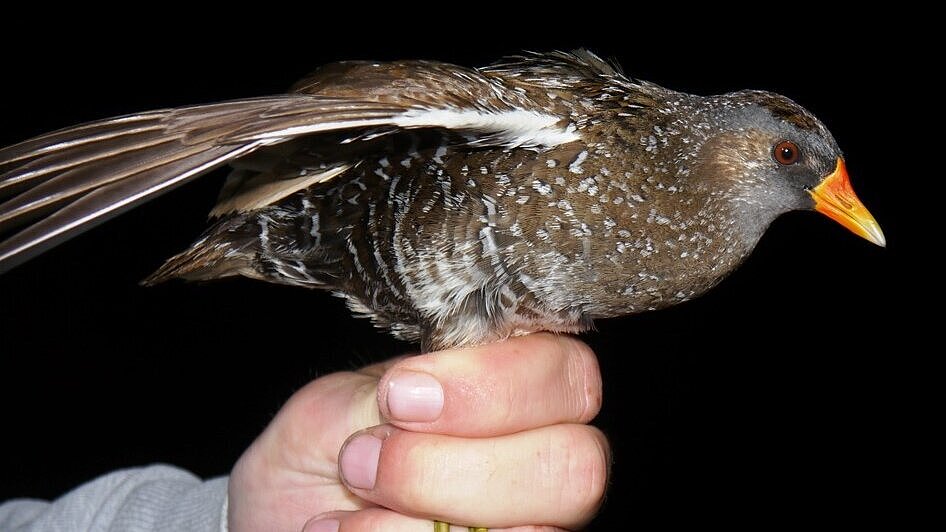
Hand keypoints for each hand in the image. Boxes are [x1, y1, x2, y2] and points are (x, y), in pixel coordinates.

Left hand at [227, 333, 607, 530]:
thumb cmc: (324, 451)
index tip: (398, 398)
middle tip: (362, 460)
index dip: (492, 387)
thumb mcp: (341, 406)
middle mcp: (543, 463)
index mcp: (518, 391)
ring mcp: (530, 526)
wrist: (287, 512)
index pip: (569, 376)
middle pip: (574, 468)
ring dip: (416, 521)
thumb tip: (424, 397)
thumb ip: (394, 393)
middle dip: (454, 469)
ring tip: (340, 507)